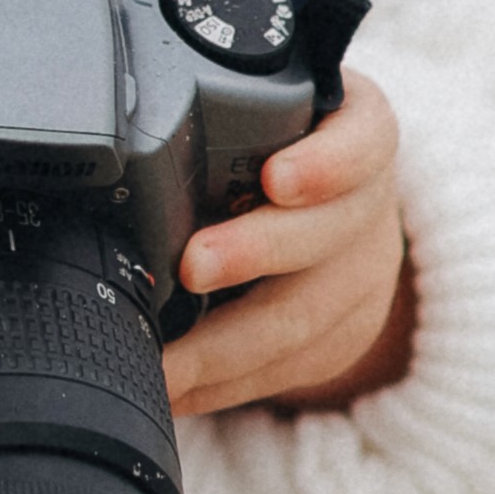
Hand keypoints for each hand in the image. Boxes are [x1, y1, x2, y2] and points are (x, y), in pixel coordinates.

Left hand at [159, 71, 411, 422]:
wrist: (337, 198)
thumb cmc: (277, 139)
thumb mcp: (269, 103)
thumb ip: (224, 103)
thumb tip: (124, 105)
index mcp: (357, 129)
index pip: (363, 140)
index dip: (326, 164)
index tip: (275, 178)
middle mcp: (370, 204)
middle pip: (328, 236)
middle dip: (254, 254)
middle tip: (190, 266)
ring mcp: (365, 275)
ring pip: (306, 319)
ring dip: (227, 345)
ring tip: (163, 362)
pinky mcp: (347, 333)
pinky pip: (289, 366)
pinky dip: (227, 382)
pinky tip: (178, 390)